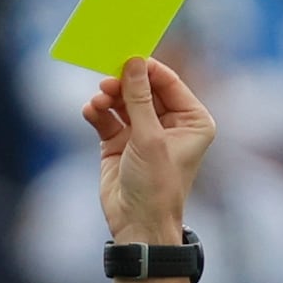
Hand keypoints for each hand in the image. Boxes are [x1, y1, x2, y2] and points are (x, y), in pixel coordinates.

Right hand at [82, 54, 217, 245]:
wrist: (138, 226)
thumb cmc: (156, 186)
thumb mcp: (149, 137)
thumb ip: (139, 98)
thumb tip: (133, 62)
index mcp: (192, 120)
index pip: (169, 83)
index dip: (148, 69)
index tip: (128, 56)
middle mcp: (169, 123)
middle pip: (143, 89)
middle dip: (124, 84)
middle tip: (106, 79)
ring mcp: (143, 133)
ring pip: (123, 101)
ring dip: (109, 98)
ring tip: (98, 101)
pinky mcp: (119, 143)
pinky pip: (107, 118)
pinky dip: (98, 112)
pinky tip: (91, 111)